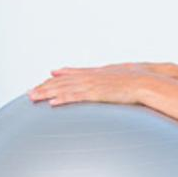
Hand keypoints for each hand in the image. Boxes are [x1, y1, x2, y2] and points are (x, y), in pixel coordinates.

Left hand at [28, 65, 156, 106]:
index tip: (45, 80)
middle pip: (63, 81)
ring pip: (64, 88)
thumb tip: (106, 84)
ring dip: (46, 92)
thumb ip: (110, 78)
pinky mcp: (96, 93)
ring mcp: (93, 84)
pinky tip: (52, 103)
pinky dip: (62, 98)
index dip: (57, 78)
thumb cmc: (139, 80)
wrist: (147, 82)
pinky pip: (75, 96)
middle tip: (30, 93)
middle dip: (45, 87)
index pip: (72, 75)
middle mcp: (91, 77)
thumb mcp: (122, 74)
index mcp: (97, 73)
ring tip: (33, 97)